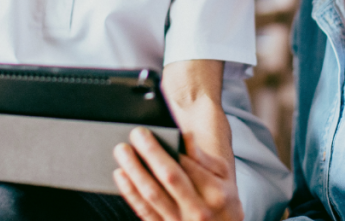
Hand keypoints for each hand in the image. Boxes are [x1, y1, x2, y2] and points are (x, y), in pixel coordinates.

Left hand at [113, 127, 243, 220]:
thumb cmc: (222, 201)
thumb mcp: (223, 178)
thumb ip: (204, 157)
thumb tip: (185, 135)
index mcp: (215, 192)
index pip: (187, 165)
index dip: (166, 148)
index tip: (148, 133)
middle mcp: (198, 209)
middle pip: (169, 176)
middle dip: (150, 153)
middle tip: (135, 134)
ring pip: (153, 195)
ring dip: (135, 171)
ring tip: (122, 152)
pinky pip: (144, 211)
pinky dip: (130, 192)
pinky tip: (121, 175)